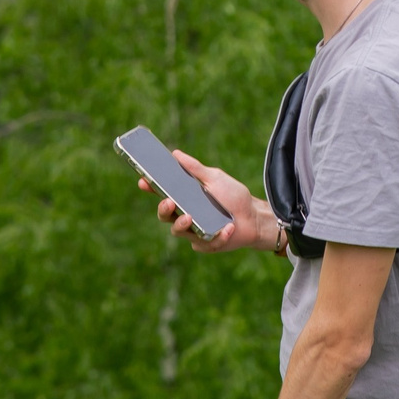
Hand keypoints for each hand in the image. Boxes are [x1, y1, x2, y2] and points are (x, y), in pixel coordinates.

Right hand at [140, 151, 280, 253]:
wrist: (255, 217)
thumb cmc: (233, 196)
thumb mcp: (215, 178)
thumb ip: (195, 169)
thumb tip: (175, 154)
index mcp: (185, 198)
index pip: (163, 193)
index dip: (151, 188)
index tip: (143, 181)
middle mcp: (186, 215)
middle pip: (164, 215)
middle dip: (163, 209)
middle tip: (169, 202)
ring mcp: (195, 232)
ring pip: (178, 231)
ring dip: (182, 225)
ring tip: (190, 217)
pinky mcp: (207, 245)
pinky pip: (205, 243)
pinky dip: (218, 236)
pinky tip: (228, 228)